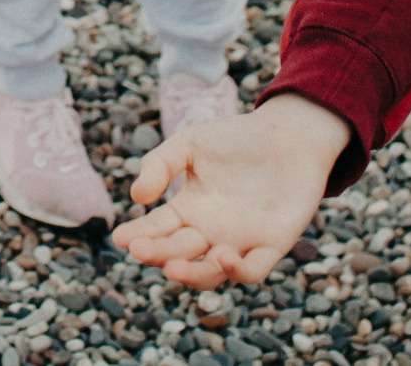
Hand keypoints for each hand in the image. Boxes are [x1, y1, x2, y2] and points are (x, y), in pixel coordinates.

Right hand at [114, 93, 346, 287]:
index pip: (156, 230)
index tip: (120, 237)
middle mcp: (209, 232)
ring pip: (210, 274)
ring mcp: (239, 243)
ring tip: (175, 266)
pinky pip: (252, 270)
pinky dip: (238, 271)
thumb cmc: (238, 138)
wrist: (290, 135)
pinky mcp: (271, 246)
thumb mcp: (191, 143)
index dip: (137, 236)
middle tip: (140, 249)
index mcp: (188, 210)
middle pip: (177, 253)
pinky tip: (225, 257)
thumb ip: (160, 164)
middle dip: (156, 255)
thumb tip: (136, 197)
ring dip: (193, 275)